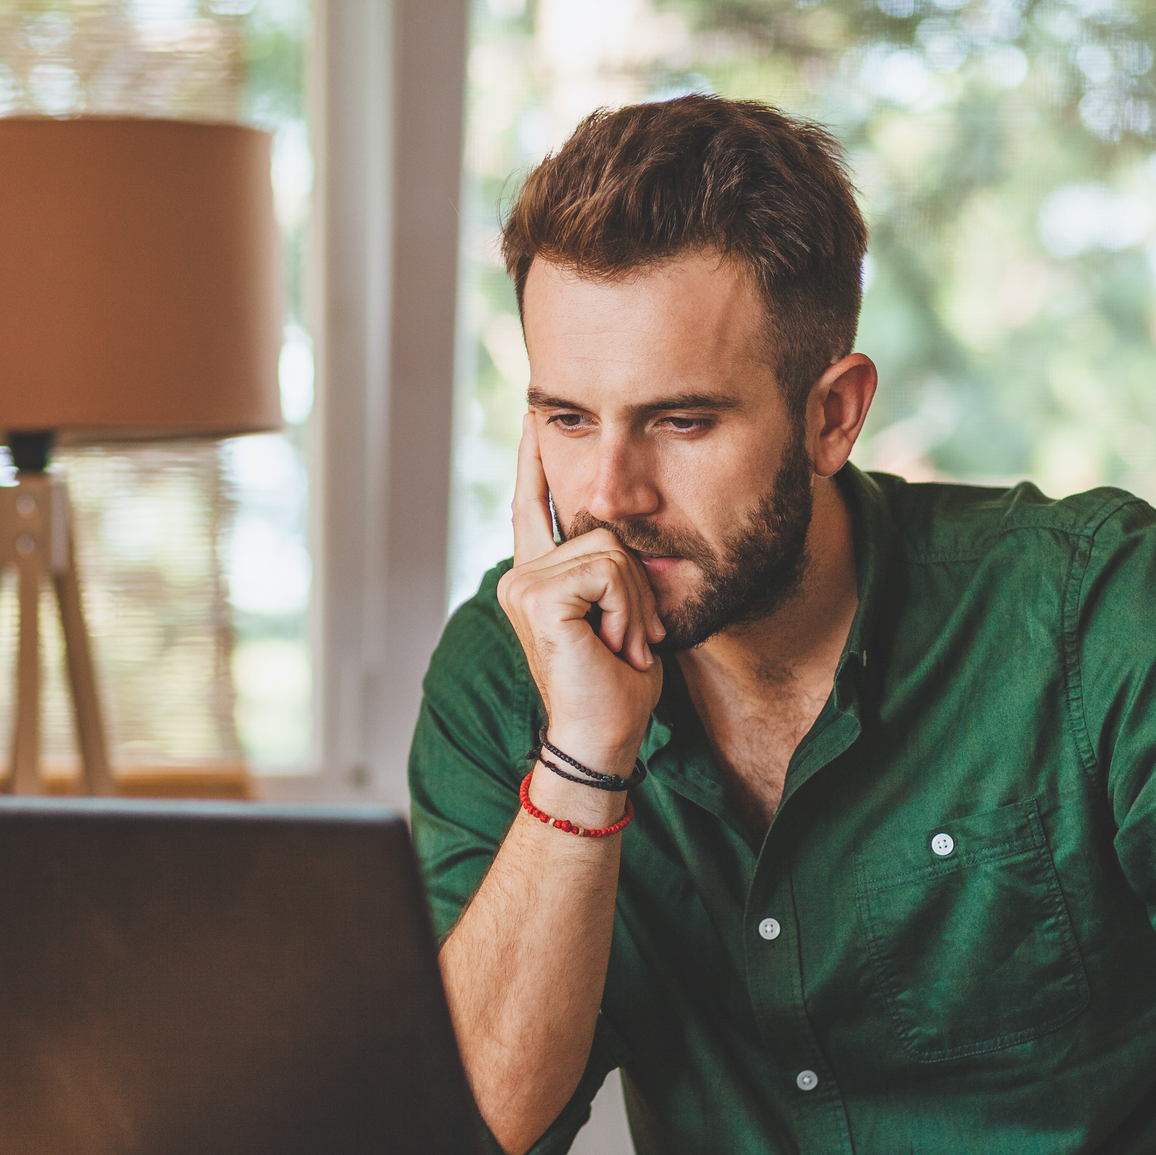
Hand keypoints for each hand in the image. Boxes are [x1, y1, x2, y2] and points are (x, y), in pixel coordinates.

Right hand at [494, 413, 664, 781]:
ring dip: (635, 603)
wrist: (603, 738)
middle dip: (636, 586)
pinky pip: (607, 570)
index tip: (532, 414)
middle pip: (602, 529)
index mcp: (536, 577)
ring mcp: (522, 584)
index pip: (533, 505)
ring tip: (622, 647)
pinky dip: (627, 610)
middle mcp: (519, 575)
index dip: (534, 459)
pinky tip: (614, 646)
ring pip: (610, 549)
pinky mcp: (535, 596)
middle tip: (633, 640)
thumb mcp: (624, 614)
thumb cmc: (619, 688)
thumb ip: (615, 571)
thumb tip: (624, 528)